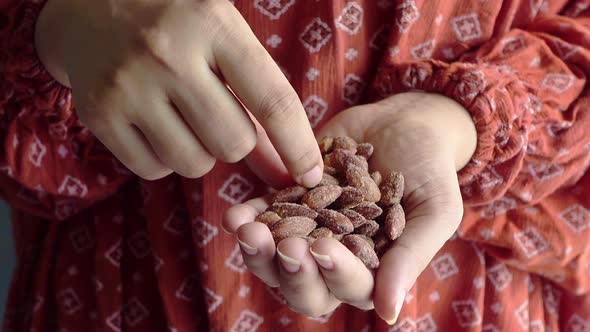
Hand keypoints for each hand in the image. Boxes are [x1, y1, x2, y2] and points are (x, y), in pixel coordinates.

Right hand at [35, 0, 321, 185]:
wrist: (89, 4)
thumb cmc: (175, 21)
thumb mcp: (224, 38)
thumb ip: (258, 97)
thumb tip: (285, 169)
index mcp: (214, 25)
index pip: (272, 100)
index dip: (298, 145)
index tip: (311, 175)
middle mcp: (169, 55)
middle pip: (233, 143)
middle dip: (236, 142)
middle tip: (217, 115)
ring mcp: (129, 86)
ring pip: (194, 163)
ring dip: (200, 152)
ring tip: (183, 116)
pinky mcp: (99, 114)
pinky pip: (154, 170)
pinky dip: (164, 159)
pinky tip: (155, 125)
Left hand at [222, 92, 476, 321]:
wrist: (402, 122)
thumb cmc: (429, 167)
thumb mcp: (434, 210)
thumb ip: (410, 258)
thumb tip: (388, 315)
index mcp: (373, 269)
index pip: (351, 287)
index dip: (335, 274)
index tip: (325, 247)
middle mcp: (336, 259)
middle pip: (305, 287)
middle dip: (290, 271)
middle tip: (286, 245)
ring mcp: (308, 232)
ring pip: (276, 260)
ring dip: (259, 252)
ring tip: (247, 230)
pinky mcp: (288, 204)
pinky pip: (263, 219)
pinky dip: (248, 219)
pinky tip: (235, 215)